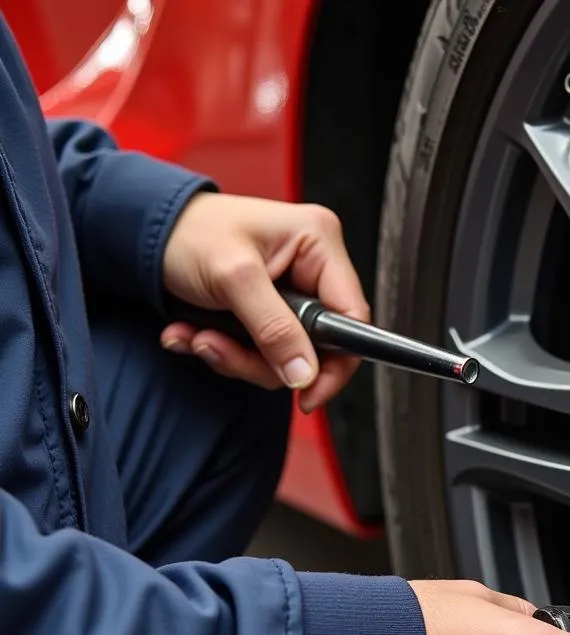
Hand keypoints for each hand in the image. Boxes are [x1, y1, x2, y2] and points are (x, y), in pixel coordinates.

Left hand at [160, 192, 370, 412]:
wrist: (141, 230)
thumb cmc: (186, 232)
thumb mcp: (233, 278)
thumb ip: (274, 328)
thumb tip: (305, 373)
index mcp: (318, 243)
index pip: (352, 317)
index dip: (336, 362)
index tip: (307, 392)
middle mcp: (311, 268)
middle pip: (317, 345)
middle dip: (265, 360)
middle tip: (221, 350)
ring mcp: (291, 293)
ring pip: (286, 356)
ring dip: (236, 357)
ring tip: (198, 337)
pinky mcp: (268, 312)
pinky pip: (262, 352)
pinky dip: (226, 351)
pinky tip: (194, 333)